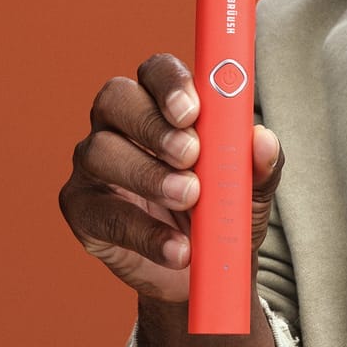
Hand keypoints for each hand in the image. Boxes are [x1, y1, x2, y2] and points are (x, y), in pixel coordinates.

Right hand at [59, 51, 283, 304]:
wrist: (202, 275)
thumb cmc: (222, 213)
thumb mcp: (252, 191)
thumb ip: (260, 165)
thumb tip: (263, 140)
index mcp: (161, 105)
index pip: (156, 72)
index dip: (170, 83)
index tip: (193, 109)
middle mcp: (119, 125)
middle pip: (117, 98)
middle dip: (153, 124)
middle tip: (190, 155)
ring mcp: (94, 165)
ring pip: (101, 151)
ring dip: (148, 176)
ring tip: (189, 200)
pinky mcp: (82, 209)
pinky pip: (102, 212)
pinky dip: (143, 232)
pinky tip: (177, 248)